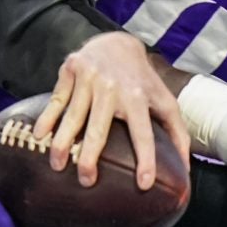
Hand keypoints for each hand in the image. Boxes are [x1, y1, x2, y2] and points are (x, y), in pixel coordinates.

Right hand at [32, 30, 186, 191]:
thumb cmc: (141, 81)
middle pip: (99, 129)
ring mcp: (89, 78)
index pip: (143, 133)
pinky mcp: (70, 71)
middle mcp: (112, 88)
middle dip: (91, 157)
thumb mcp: (163, 100)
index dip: (146, 159)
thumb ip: (177, 133)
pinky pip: (56, 100)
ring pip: (73, 116)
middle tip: (87, 181)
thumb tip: (186, 169)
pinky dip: (47, 119)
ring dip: (63, 143)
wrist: (116, 42)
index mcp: (138, 97)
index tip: (144, 184)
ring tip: (58, 165)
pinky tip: (40, 136)